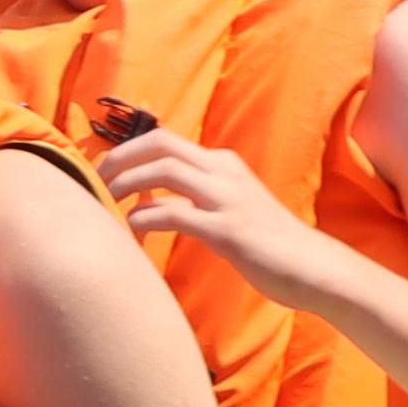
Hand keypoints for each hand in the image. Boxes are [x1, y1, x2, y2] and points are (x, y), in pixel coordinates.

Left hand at [91, 123, 339, 301]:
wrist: (313, 267)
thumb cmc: (267, 243)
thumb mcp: (230, 206)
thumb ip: (196, 196)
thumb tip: (150, 197)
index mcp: (222, 163)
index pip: (164, 139)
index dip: (126, 150)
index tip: (102, 173)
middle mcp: (223, 172)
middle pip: (159, 143)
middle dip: (119, 158)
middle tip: (95, 184)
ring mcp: (228, 199)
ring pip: (164, 170)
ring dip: (127, 184)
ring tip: (106, 205)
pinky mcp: (229, 230)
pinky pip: (177, 213)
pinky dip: (146, 218)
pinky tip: (133, 231)